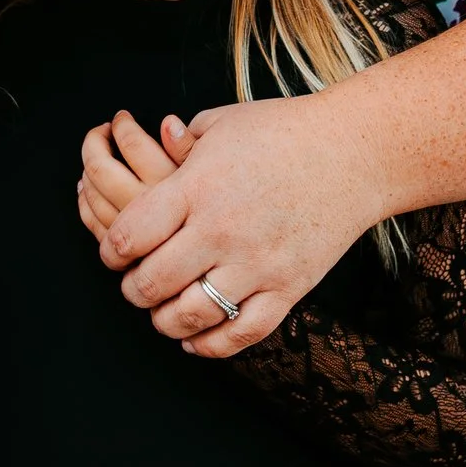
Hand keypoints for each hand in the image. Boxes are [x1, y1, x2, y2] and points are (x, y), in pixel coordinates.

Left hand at [96, 93, 383, 358]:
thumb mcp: (224, 122)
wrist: (353, 152)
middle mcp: (222, 230)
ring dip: (164, 321)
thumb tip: (154, 138)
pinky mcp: (288, 287)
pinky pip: (241, 333)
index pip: (131, 235)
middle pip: (152, 282)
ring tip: (160, 313)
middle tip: (133, 285)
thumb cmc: (284, 130)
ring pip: (191, 315)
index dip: (111, 251)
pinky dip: (211, 344)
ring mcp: (257, 263)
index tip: (113, 253)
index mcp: (197, 186)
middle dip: (133, 290)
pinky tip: (195, 339)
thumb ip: (183, 139)